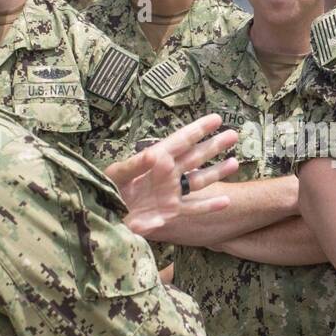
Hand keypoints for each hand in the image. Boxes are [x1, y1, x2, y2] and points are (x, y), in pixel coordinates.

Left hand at [105, 114, 239, 235]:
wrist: (100, 217)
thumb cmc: (103, 190)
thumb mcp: (115, 176)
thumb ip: (134, 166)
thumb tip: (154, 155)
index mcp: (153, 160)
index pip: (180, 141)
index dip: (198, 129)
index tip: (216, 119)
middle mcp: (166, 175)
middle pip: (194, 156)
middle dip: (213, 146)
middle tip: (234, 134)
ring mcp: (170, 193)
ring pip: (198, 180)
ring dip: (216, 172)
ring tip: (235, 162)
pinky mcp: (169, 212)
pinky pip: (192, 208)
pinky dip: (208, 206)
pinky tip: (225, 202)